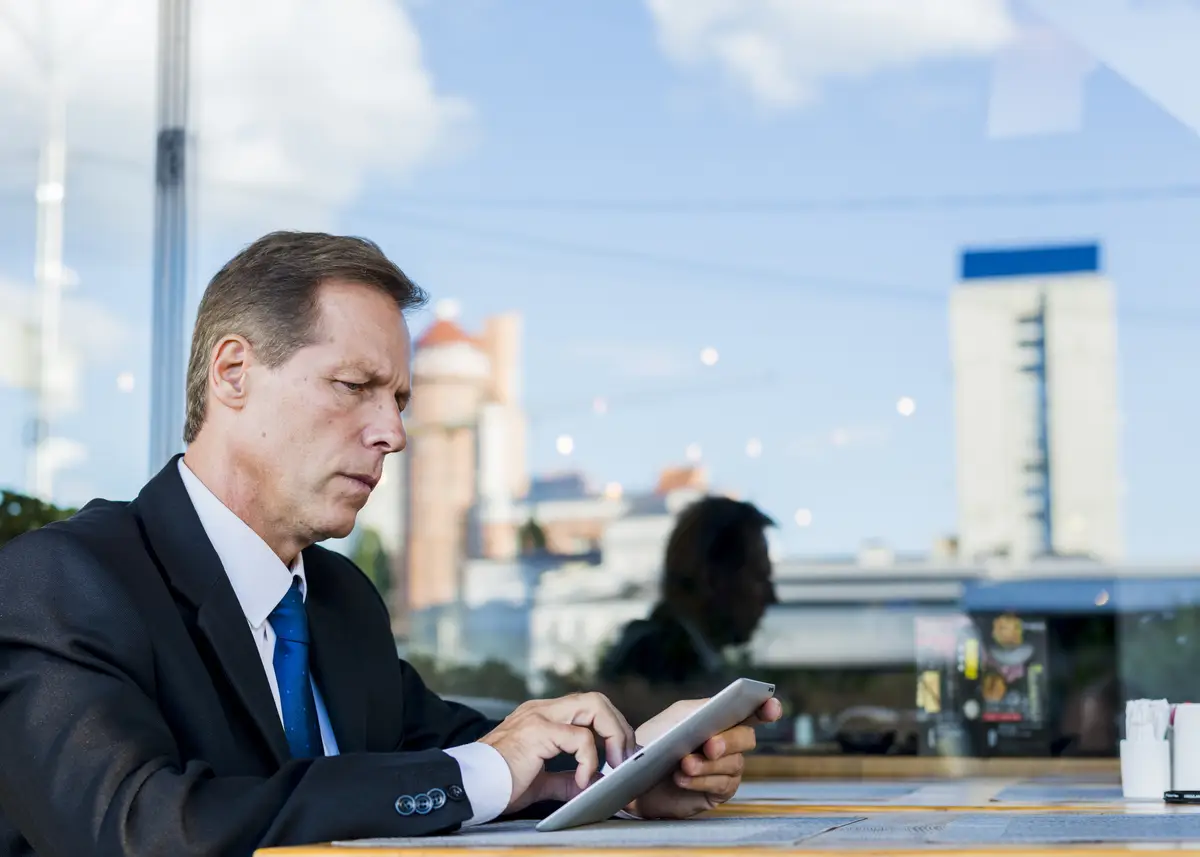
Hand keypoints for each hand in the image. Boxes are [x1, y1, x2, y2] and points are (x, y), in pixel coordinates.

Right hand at [479, 692, 634, 813]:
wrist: (469, 787)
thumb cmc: (497, 784)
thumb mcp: (539, 781)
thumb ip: (566, 778)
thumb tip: (594, 782)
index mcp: (542, 717)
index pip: (588, 706)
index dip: (611, 727)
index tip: (620, 756)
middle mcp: (542, 710)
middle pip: (596, 700)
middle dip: (619, 727)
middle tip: (625, 758)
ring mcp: (539, 717)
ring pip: (593, 706)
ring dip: (613, 736)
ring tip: (614, 765)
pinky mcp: (537, 731)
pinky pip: (580, 737)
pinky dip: (589, 758)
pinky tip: (583, 780)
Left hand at [625, 696, 782, 819]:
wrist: (636, 772)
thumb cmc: (656, 739)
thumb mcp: (677, 717)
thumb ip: (702, 709)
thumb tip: (720, 707)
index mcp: (723, 718)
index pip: (753, 711)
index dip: (767, 709)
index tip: (771, 708)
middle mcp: (730, 742)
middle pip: (746, 738)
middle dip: (729, 741)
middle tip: (709, 745)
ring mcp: (727, 768)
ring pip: (733, 764)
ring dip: (708, 764)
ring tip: (684, 764)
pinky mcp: (717, 791)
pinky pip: (720, 785)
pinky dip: (701, 781)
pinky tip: (681, 778)